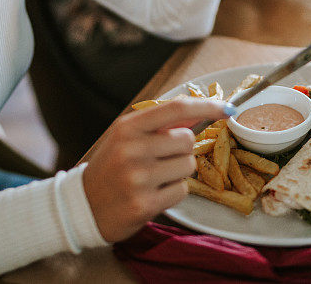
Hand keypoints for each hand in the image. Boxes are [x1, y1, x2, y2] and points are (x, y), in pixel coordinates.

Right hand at [82, 98, 227, 241]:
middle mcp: (132, 149)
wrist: (83, 206)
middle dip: (182, 149)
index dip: (207, 105)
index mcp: (128, 127)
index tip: (227, 108)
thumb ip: (162, 123)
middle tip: (161, 158)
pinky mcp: (145, 204)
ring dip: (178, 172)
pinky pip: (182, 190)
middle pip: (188, 140)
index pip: (176, 108)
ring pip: (188, 165)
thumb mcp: (128, 137)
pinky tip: (153, 193)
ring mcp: (138, 178)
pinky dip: (173, 192)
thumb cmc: (112, 166)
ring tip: (155, 177)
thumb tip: (204, 110)